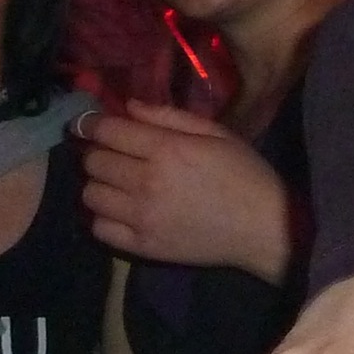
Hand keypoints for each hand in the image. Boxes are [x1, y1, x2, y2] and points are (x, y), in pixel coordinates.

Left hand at [80, 103, 295, 277]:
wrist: (265, 229)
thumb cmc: (245, 174)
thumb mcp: (215, 133)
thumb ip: (169, 117)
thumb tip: (129, 106)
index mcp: (167, 150)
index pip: (107, 131)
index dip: (91, 124)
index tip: (88, 124)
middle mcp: (147, 183)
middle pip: (93, 162)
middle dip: (98, 153)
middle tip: (114, 155)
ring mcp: (142, 218)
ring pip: (90, 195)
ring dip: (99, 185)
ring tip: (118, 185)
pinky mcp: (143, 247)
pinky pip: (100, 229)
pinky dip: (104, 217)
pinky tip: (122, 211)